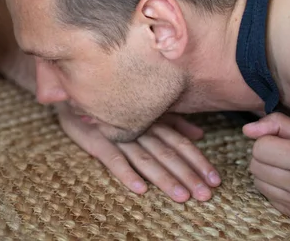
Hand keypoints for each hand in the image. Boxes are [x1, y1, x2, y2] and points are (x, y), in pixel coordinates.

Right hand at [56, 104, 220, 202]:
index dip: (198, 161)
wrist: (74, 94)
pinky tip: (140, 189)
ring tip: (181, 196)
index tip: (215, 180)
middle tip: (205, 195)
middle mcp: (139, 128)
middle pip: (168, 153)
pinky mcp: (96, 140)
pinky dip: (126, 174)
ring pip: (146, 159)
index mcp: (152, 121)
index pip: (180, 142)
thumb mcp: (144, 111)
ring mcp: (117, 135)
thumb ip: (172, 122)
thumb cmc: (112, 106)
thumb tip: (199, 134)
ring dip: (164, 179)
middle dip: (188, 175)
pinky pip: (113, 159)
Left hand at [243, 112, 289, 223]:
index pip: (260, 147)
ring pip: (257, 181)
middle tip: (283, 155)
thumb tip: (247, 130)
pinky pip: (267, 196)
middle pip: (254, 165)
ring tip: (287, 168)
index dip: (268, 141)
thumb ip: (277, 124)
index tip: (282, 142)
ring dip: (267, 172)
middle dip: (265, 157)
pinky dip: (273, 187)